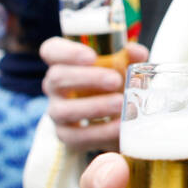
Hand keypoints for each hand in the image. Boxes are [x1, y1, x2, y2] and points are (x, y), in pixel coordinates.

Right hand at [41, 37, 148, 152]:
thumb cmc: (116, 83)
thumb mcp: (125, 66)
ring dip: (94, 106)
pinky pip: (77, 136)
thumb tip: (135, 53)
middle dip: (87, 78)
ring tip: (121, 104)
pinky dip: (101, 132)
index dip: (67, 52)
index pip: (51, 50)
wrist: (118, 118)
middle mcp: (54, 86)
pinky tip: (120, 127)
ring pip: (63, 110)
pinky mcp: (66, 136)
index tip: (92, 55)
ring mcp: (57, 112)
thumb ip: (130, 57)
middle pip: (57, 78)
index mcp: (63, 62)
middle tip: (115, 80)